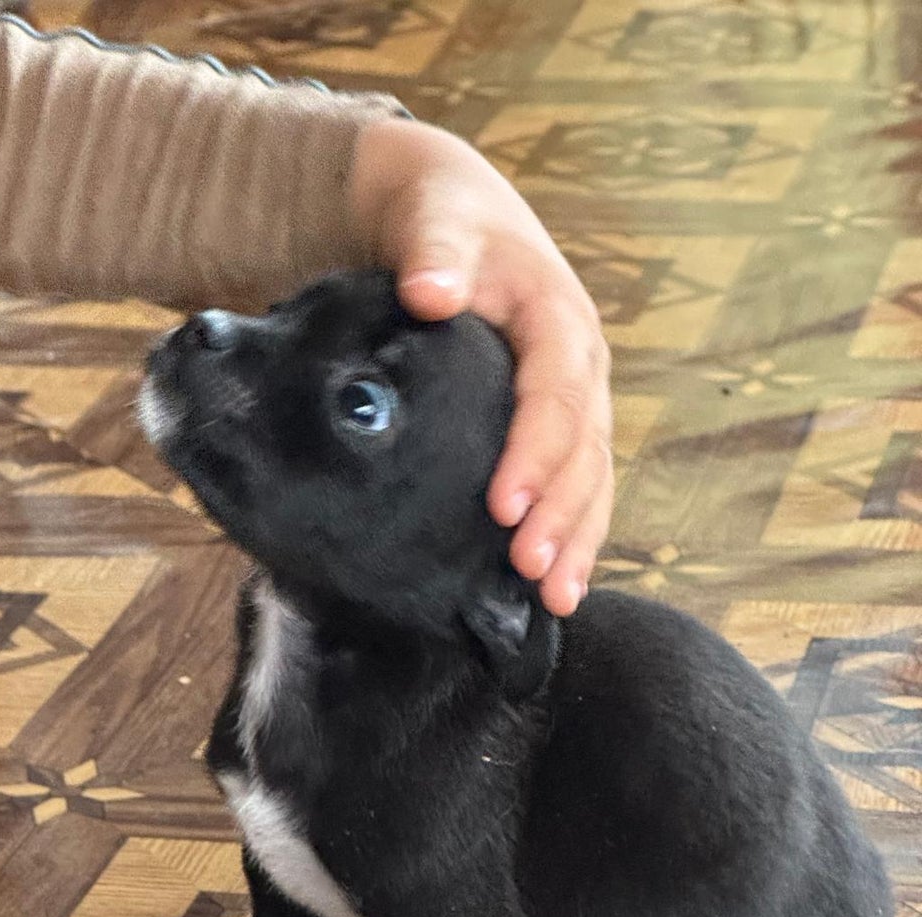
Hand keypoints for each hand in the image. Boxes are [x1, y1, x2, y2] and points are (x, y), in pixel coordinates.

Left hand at [351, 118, 612, 615]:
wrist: (449, 214)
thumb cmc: (440, 219)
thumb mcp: (434, 219)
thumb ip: (435, 252)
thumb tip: (431, 291)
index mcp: (558, 318)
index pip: (558, 394)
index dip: (537, 452)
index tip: (505, 505)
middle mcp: (580, 364)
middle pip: (585, 448)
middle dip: (564, 514)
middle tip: (530, 569)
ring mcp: (574, 398)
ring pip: (592, 476)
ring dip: (579, 539)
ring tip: (557, 597)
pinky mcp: (555, 425)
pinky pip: (578, 485)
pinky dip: (573, 535)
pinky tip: (558, 586)